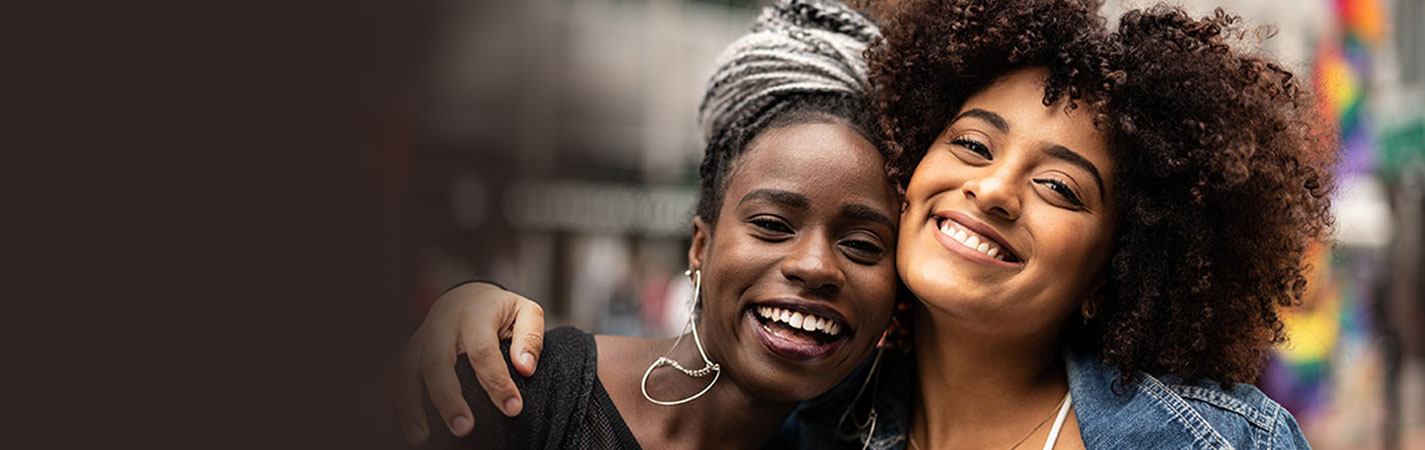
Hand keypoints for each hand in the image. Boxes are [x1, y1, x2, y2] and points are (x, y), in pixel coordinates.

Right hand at [394, 282, 546, 445]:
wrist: (466, 296)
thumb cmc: (498, 310)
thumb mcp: (525, 311)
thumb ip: (530, 337)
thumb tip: (525, 368)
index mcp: (473, 315)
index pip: (482, 351)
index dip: (497, 382)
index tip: (513, 409)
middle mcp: (440, 327)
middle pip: (437, 363)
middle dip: (448, 398)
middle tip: (463, 428)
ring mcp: (420, 340)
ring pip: (406, 372)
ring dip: (411, 405)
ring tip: (419, 437)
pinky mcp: (408, 353)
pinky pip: (397, 378)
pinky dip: (399, 403)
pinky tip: (408, 427)